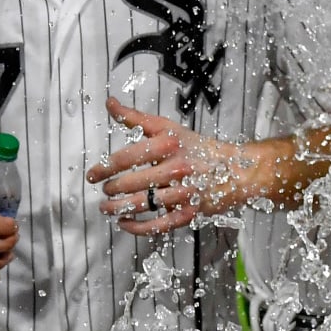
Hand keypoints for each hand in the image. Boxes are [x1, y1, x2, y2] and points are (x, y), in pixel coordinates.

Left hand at [88, 98, 244, 235]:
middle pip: (132, 183)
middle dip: (111, 189)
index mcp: (167, 145)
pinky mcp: (189, 213)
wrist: (238, 168)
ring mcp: (183, 192)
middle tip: (103, 190)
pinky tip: (125, 223)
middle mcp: (175, 168)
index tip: (92, 174)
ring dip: (118, 208)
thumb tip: (110, 103)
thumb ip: (135, 118)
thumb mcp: (167, 127)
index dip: (104, 167)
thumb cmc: (197, 147)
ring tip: (106, 207)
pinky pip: (158, 225)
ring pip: (142, 205)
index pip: (127, 157)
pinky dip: (138, 227)